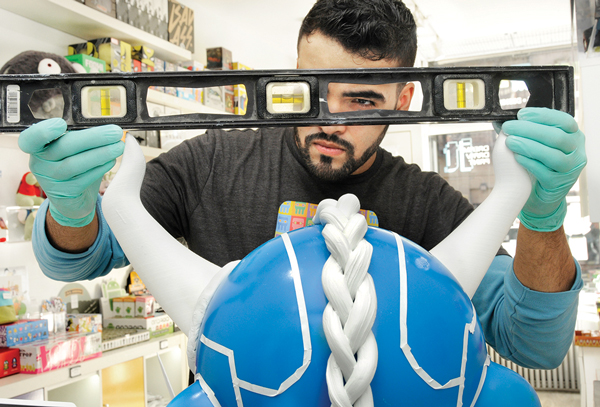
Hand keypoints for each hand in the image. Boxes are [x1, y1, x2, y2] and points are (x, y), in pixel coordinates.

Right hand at [18, 118, 123, 226]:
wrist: (72, 199)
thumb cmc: (73, 165)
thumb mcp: (71, 150)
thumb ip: (81, 138)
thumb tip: (108, 128)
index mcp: (38, 147)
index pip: (30, 138)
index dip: (43, 131)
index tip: (61, 124)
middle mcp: (40, 163)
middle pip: (64, 147)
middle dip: (93, 137)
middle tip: (115, 132)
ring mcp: (50, 180)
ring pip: (75, 164)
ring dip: (101, 153)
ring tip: (119, 147)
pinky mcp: (64, 193)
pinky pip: (83, 179)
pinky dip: (99, 168)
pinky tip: (111, 161)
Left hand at [502, 107, 585, 231]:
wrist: (537, 191)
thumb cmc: (538, 162)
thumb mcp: (537, 143)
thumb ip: (526, 130)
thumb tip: (500, 120)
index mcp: (574, 136)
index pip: (564, 121)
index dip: (543, 116)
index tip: (521, 115)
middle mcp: (576, 151)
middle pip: (557, 137)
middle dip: (530, 130)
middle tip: (509, 127)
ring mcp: (570, 168)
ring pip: (553, 155)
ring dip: (529, 146)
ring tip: (510, 142)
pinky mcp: (559, 183)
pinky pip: (545, 172)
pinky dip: (529, 163)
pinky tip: (517, 157)